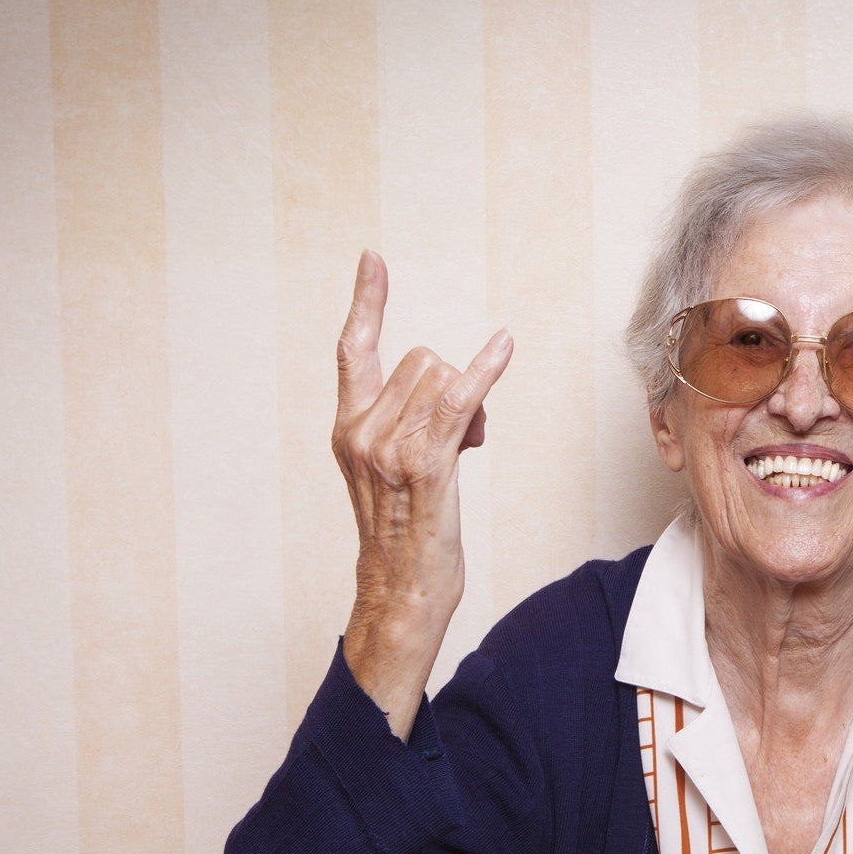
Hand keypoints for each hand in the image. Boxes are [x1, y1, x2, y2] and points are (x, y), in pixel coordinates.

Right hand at [333, 250, 512, 735]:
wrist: (401, 593)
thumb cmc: (410, 536)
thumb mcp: (404, 471)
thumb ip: (418, 426)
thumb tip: (460, 399)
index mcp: (349, 428)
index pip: (354, 350)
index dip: (367, 302)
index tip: (373, 259)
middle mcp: (360, 433)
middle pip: (422, 359)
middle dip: (453, 384)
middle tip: (463, 435)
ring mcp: (387, 450)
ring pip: (442, 378)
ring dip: (470, 402)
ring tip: (468, 446)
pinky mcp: (423, 468)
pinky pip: (456, 401)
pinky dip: (483, 373)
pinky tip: (503, 347)